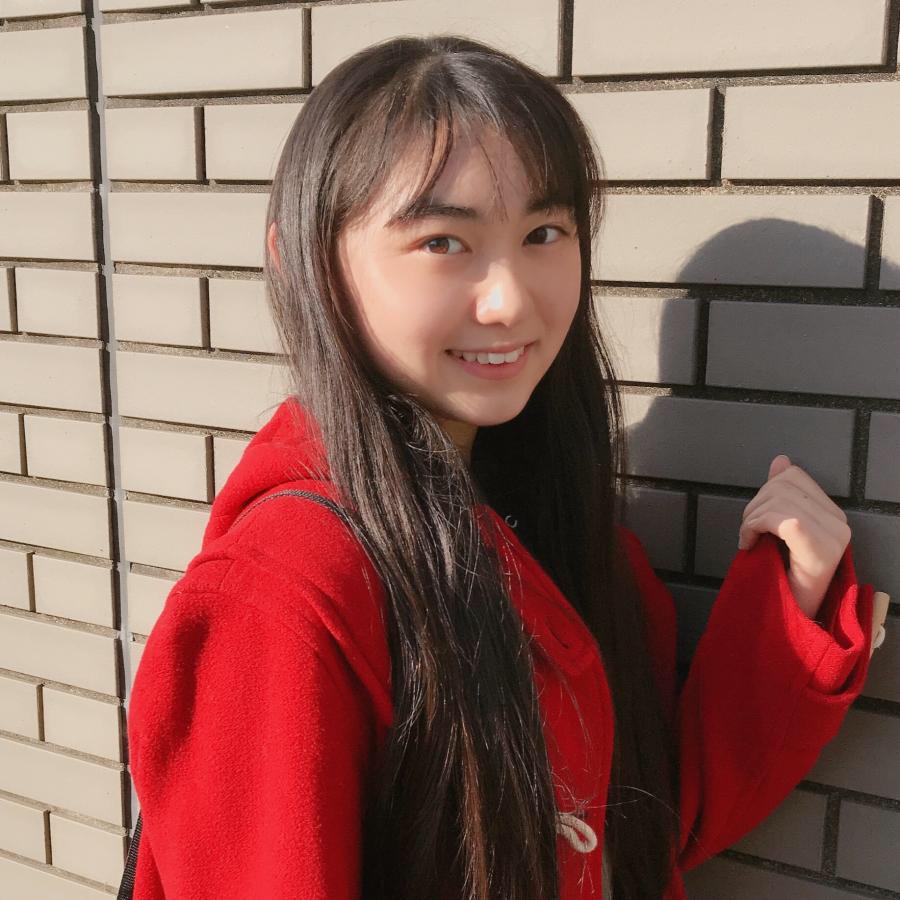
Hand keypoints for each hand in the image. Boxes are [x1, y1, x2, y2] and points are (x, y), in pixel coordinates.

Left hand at [737, 454, 851, 619]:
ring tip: (749, 540)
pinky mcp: (820, 548)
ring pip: (777, 500)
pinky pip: (780, 518)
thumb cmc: (782, 580)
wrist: (790, 622)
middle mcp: (840, 523)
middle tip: (748, 532)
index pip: (793, 477)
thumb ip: (783, 495)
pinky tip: (749, 545)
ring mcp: (833, 536)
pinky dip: (753, 527)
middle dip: (754, 505)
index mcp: (833, 515)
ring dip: (750, 518)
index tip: (755, 519)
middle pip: (782, 485)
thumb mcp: (780, 530)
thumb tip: (781, 461)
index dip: (764, 491)